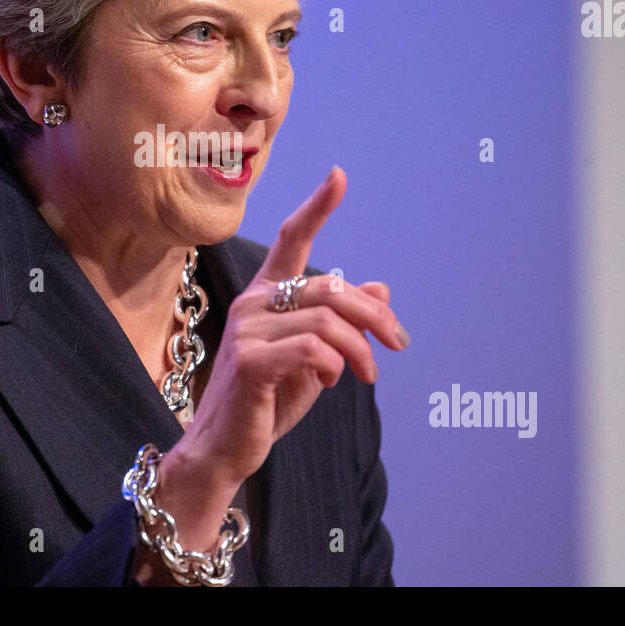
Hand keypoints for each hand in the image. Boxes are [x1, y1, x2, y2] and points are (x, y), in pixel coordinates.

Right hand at [170, 165, 408, 489]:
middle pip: (331, 287)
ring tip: (367, 374)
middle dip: (374, 316)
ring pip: (327, 320)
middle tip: (398, 344)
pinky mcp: (250, 361)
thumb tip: (382, 288)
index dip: (317, 208)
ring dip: (361, 349)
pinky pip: (312, 347)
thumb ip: (343, 323)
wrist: (226, 449)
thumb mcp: (315, 358)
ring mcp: (248, 329)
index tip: (338, 176)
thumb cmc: (266, 401)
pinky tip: (331, 380)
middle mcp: (253, 303)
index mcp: (267, 296)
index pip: (292, 240)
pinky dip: (335, 364)